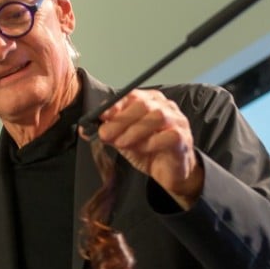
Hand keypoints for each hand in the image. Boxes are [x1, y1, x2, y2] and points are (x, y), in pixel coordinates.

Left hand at [91, 89, 203, 207]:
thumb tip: (86, 129)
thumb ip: (109, 133)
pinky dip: (151, 142)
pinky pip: (168, 135)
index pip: (131, 95)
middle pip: (143, 105)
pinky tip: (143, 149)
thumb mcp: (124, 141)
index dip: (115, 105)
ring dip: (134, 130)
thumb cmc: (150, 152)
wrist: (170, 173)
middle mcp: (166, 107)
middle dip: (121, 120)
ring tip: (122, 143)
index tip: (101, 115)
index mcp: (150, 101)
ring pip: (156, 116)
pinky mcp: (183, 138)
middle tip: (106, 134)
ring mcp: (177, 121)